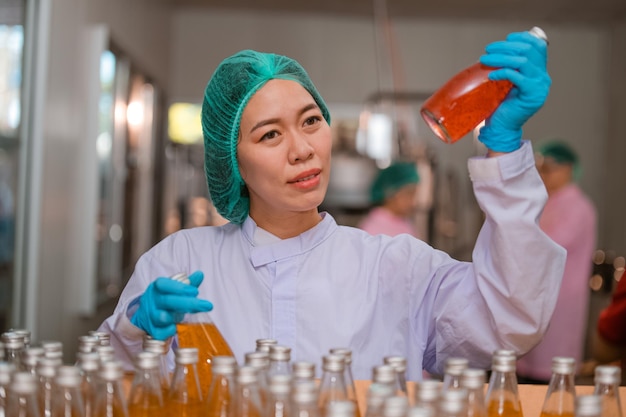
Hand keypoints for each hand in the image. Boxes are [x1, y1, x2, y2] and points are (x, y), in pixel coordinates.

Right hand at [130, 271, 212, 339]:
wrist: (146, 317)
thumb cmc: (164, 300)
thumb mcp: (173, 290)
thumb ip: (187, 283)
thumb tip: (200, 274)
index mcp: (156, 288)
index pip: (164, 284)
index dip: (180, 288)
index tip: (196, 291)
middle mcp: (151, 301)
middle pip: (168, 301)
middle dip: (189, 303)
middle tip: (208, 305)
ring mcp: (150, 317)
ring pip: (163, 317)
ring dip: (178, 316)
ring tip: (188, 316)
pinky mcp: (151, 331)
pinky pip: (162, 332)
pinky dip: (171, 330)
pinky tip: (178, 327)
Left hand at [478, 30, 550, 152]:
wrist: (502, 127)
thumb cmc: (501, 105)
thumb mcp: (506, 81)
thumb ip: (509, 66)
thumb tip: (496, 49)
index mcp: (539, 72)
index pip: (538, 46)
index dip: (523, 38)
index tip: (506, 39)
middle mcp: (542, 77)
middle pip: (528, 50)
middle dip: (506, 46)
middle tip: (489, 49)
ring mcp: (539, 86)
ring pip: (522, 61)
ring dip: (501, 57)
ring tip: (485, 59)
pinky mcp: (531, 95)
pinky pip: (517, 76)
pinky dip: (503, 72)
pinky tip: (491, 75)